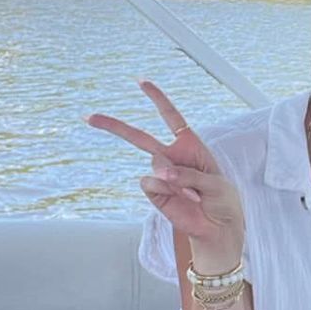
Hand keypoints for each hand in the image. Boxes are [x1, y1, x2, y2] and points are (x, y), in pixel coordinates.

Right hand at [88, 81, 244, 273]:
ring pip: (153, 164)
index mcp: (190, 145)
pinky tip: (183, 200)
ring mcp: (161, 175)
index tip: (140, 81)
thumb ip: (189, 175)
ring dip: (175, 179)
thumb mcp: (215, 183)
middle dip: (113, 126)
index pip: (171, 117)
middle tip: (88, 117)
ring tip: (194, 194)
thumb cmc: (222, 199)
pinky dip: (168, 191)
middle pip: (139, 137)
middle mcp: (171, 157)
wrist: (218, 227)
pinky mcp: (155, 194)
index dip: (157, 99)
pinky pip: (152, 184)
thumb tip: (160, 174)